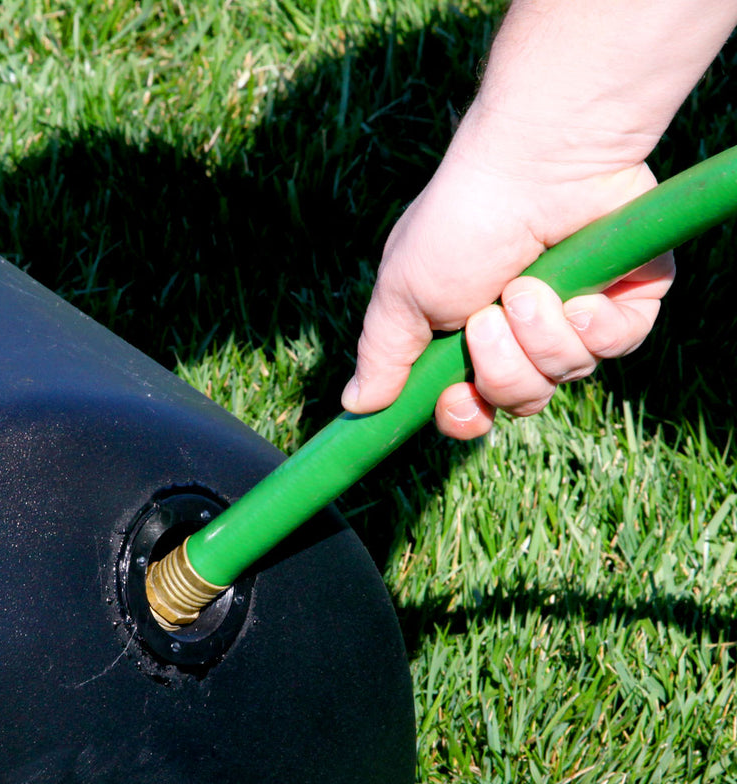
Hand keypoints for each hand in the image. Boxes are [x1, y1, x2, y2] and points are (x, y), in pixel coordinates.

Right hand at [341, 142, 675, 439]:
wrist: (534, 164)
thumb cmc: (460, 221)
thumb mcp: (402, 295)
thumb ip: (381, 355)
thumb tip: (355, 405)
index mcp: (470, 338)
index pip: (473, 409)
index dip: (466, 416)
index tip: (458, 399)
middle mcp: (526, 334)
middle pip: (521, 402)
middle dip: (503, 371)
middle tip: (488, 321)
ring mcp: (579, 315)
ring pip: (569, 373)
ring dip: (542, 337)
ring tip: (528, 286)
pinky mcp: (631, 296)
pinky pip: (621, 345)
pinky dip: (597, 326)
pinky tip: (581, 295)